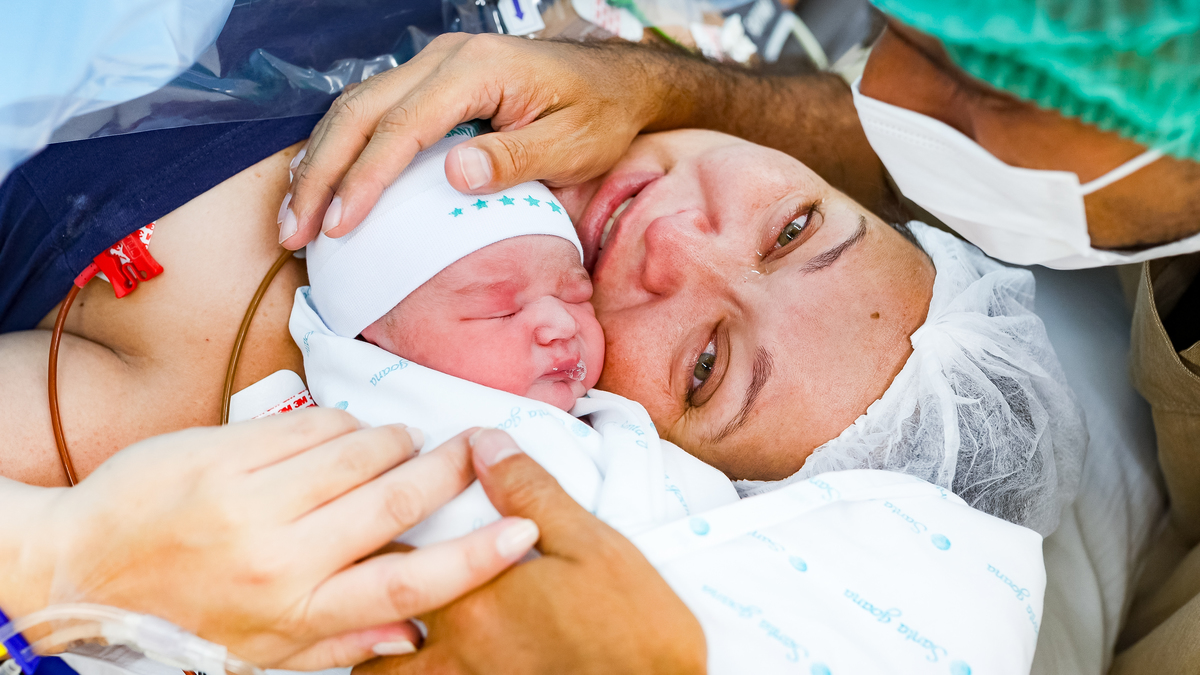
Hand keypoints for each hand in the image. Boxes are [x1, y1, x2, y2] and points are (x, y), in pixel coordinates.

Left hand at [1, 411, 538, 669]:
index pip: (408, 588)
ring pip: (359, 451)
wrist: (74, 568)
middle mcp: (279, 557)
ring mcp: (249, 500)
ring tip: (397, 446)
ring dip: (392, 442)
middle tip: (474, 451)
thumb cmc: (175, 619)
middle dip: (447, 472)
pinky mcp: (222, 453)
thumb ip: (341, 642)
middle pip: (395, 504)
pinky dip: (341, 424)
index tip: (524, 529)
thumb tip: (414, 634)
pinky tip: (341, 434)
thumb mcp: (259, 655)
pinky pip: (310, 423)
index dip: (475, 557)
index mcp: (296, 614)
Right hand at [282, 34, 671, 247]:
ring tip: (293, 218)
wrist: (615, 82)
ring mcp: (433, 66)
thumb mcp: (571, 143)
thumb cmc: (598, 115)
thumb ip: (514, 158)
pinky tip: (322, 186)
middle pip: (359, 113)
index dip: (364, 178)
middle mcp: (443, 60)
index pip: (402, 127)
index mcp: (477, 70)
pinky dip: (340, 150)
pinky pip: (371, 112)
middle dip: (320, 175)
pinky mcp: (432, 82)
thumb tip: (455, 174)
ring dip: (319, 163)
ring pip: (354, 109)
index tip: (338, 226)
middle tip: (294, 232)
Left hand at [354, 429, 706, 673]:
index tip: (390, 518)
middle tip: (378, 568)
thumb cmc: (634, 629)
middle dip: (365, 593)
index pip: (394, 557)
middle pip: (369, 621)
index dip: (382, 533)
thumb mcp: (592, 545)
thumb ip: (531, 494)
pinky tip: (444, 659)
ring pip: (379, 674)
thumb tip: (484, 446)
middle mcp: (453, 655)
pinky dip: (415, 673)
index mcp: (474, 598)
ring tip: (401, 624)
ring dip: (381, 649)